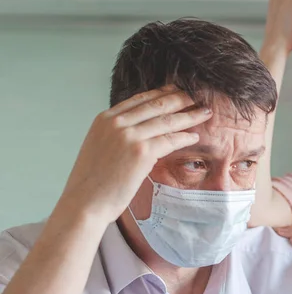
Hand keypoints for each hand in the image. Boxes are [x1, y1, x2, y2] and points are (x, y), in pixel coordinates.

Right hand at [61, 87, 211, 224]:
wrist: (85, 202)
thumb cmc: (93, 182)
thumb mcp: (99, 146)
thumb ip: (116, 134)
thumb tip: (137, 131)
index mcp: (105, 119)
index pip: (139, 99)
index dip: (161, 94)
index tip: (176, 91)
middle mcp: (116, 122)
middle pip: (156, 105)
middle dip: (180, 99)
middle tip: (197, 96)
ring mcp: (129, 136)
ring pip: (167, 120)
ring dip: (189, 116)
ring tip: (204, 113)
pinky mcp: (141, 152)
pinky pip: (170, 140)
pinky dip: (184, 137)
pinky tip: (195, 136)